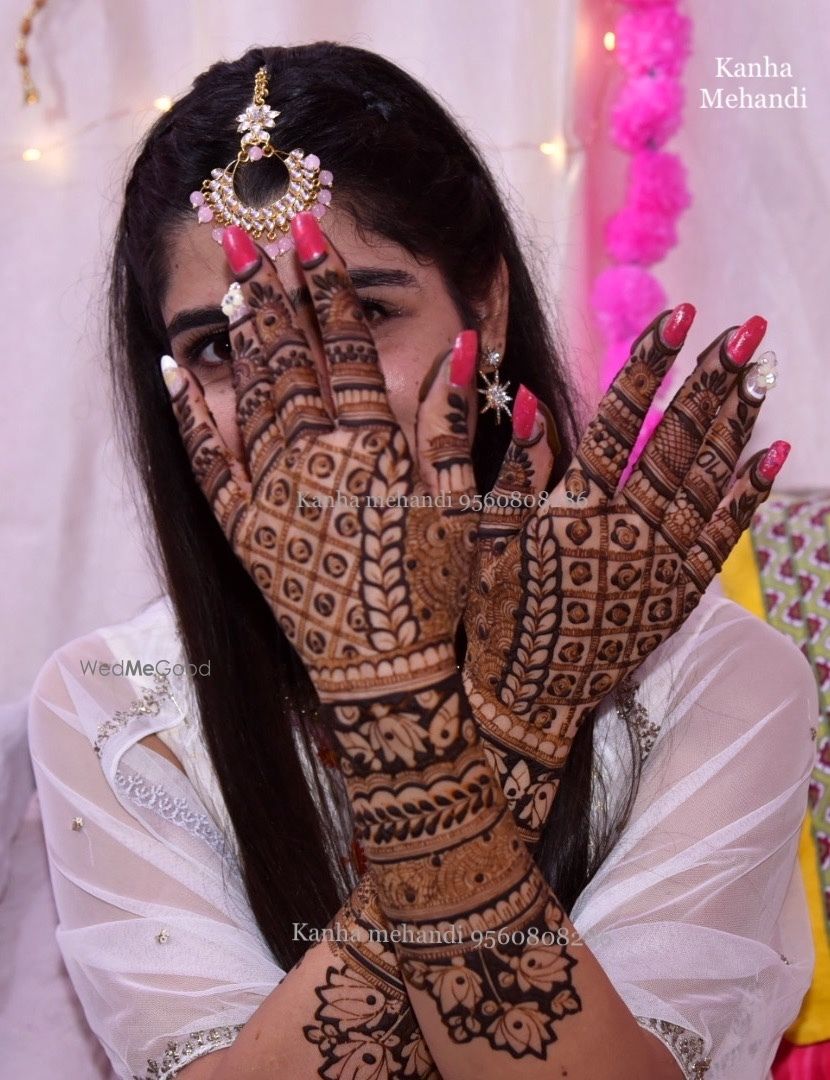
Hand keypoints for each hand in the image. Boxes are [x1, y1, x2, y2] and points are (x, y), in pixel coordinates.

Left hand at [164, 217, 478, 704]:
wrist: (385, 677)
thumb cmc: (434, 594)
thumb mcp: (466, 508)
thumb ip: (456, 424)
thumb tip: (465, 343)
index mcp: (371, 447)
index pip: (345, 349)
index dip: (328, 289)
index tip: (312, 235)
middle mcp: (314, 460)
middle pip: (288, 359)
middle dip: (269, 290)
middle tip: (249, 232)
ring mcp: (270, 494)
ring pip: (250, 396)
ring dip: (238, 334)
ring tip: (226, 280)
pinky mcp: (242, 531)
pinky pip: (208, 462)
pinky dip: (190, 413)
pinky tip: (176, 369)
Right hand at [462, 305, 784, 842]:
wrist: (526, 698)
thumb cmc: (496, 618)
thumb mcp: (485, 541)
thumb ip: (514, 470)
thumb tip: (531, 399)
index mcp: (576, 506)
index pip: (620, 420)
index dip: (650, 367)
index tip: (677, 318)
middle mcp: (626, 526)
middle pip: (677, 438)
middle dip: (712, 378)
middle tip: (744, 329)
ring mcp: (660, 560)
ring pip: (707, 477)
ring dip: (736, 420)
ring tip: (760, 370)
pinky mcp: (679, 593)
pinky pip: (724, 537)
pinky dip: (749, 495)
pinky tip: (774, 454)